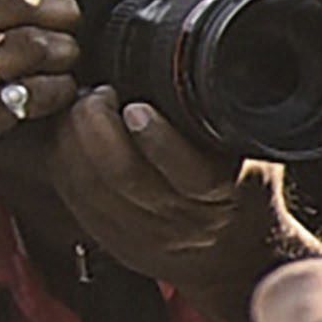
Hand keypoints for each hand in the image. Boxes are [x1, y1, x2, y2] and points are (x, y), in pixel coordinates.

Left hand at [42, 87, 282, 308]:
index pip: (192, 174)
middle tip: (98, 95)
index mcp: (230, 195)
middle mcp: (187, 223)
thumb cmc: (245, 191)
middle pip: (127, 176)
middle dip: (99, 128)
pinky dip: (64, 162)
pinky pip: (75, 197)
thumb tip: (214, 64)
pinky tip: (68, 137)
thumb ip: (233, 118)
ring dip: (74, 140)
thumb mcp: (257, 152)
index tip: (137, 107)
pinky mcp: (114, 241)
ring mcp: (146, 236)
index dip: (158, 138)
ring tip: (82, 109)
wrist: (238, 256)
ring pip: (92, 186)